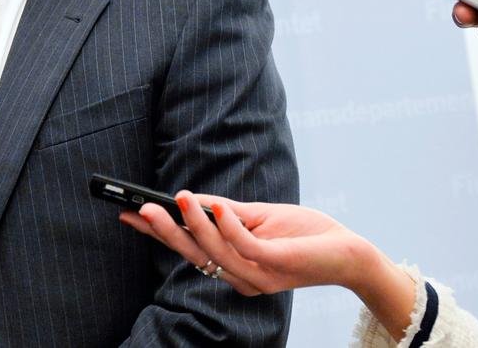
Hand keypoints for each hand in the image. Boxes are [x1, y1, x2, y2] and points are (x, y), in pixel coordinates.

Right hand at [120, 191, 416, 338]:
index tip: (128, 214)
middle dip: (164, 232)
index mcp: (233, 268)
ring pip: (215, 250)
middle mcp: (240, 278)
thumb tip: (190, 198)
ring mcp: (258, 275)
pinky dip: (227, 225)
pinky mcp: (276, 264)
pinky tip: (217, 204)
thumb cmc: (306, 234)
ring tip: (177, 198)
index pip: (188, 250)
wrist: (349, 252)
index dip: (158, 233)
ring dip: (194, 223)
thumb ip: (226, 212)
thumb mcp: (259, 218)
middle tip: (138, 210)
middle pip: (193, 255)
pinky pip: (244, 246)